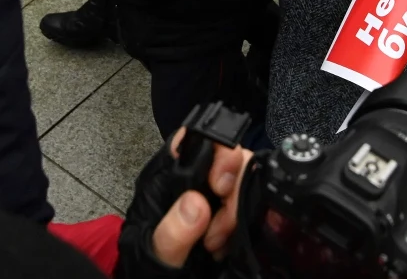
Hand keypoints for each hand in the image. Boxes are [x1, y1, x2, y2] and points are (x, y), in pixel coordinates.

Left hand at [118, 127, 254, 276]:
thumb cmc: (151, 268)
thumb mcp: (156, 255)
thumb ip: (171, 231)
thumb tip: (194, 202)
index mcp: (169, 180)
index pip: (195, 141)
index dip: (215, 147)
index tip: (219, 182)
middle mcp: (195, 183)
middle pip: (229, 157)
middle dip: (233, 185)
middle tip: (219, 224)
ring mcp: (217, 199)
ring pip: (246, 178)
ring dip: (240, 206)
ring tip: (218, 241)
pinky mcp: (234, 216)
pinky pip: (254, 202)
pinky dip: (248, 220)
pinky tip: (229, 243)